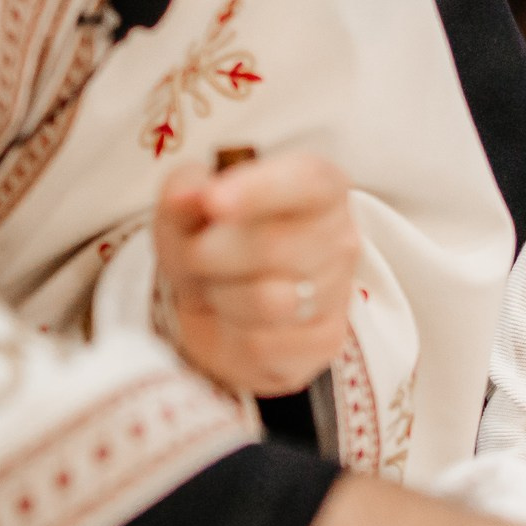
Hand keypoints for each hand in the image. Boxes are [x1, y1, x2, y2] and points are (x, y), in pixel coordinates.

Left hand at [154, 153, 359, 396]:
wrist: (219, 306)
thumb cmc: (212, 242)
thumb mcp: (185, 206)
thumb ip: (184, 191)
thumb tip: (188, 197)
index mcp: (319, 187)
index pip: (305, 181)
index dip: (259, 190)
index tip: (212, 201)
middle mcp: (341, 236)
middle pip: (274, 246)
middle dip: (211, 254)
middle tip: (193, 256)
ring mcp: (338, 292)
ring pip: (268, 301)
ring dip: (221, 296)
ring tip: (218, 287)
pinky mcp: (326, 340)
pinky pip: (264, 343)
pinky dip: (232, 334)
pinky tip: (236, 320)